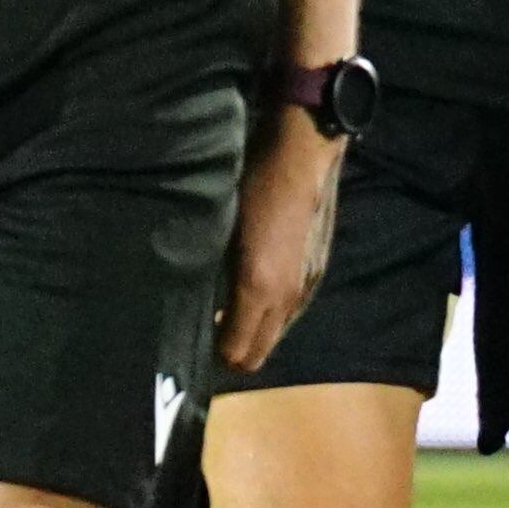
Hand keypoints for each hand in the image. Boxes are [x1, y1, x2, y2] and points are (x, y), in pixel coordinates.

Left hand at [217, 105, 342, 370]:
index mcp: (260, 287)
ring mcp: (308, 285)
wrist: (301, 152)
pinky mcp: (318, 270)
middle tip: (205, 335)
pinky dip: (271, 312)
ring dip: (254, 330)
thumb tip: (195, 302)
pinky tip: (253, 291)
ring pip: (277, 332)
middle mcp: (289, 297)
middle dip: (233, 351)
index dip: (215, 354)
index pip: (239, 353)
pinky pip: (291, 311)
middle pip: (260, 353)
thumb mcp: (218, 226)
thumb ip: (210, 271)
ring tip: (225, 313)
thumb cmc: (250, 182)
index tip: (190, 342)